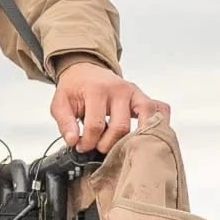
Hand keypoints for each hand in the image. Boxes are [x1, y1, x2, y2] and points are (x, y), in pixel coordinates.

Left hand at [50, 61, 170, 153]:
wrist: (86, 70)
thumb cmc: (75, 88)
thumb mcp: (60, 103)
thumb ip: (65, 122)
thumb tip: (73, 141)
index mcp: (97, 90)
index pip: (96, 126)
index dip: (87, 142)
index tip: (81, 147)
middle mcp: (120, 89)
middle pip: (120, 127)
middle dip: (107, 144)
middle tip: (97, 147)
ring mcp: (135, 92)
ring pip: (144, 119)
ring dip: (133, 138)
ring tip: (120, 148)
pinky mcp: (144, 96)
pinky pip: (160, 108)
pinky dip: (158, 122)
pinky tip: (147, 135)